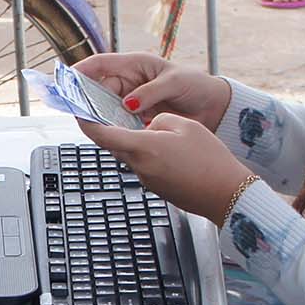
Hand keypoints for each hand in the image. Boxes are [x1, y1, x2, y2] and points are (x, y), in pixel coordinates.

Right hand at [74, 52, 229, 126]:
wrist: (214, 108)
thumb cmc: (196, 86)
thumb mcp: (175, 83)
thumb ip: (151, 92)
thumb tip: (128, 103)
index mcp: (135, 65)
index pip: (101, 64)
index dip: (81, 70)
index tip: (66, 80)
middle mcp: (130, 82)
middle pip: (98, 90)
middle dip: (88, 100)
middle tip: (81, 113)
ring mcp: (132, 101)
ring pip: (106, 109)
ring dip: (101, 117)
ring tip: (96, 125)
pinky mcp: (138, 119)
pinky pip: (119, 124)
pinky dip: (115, 129)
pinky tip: (114, 135)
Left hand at [77, 113, 250, 221]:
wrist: (226, 193)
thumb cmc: (209, 160)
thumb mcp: (184, 125)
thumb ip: (158, 121)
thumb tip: (148, 126)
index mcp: (142, 147)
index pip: (101, 134)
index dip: (85, 120)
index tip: (78, 111)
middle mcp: (139, 166)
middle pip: (114, 144)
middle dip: (112, 128)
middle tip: (113, 112)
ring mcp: (147, 180)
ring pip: (132, 154)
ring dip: (136, 141)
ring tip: (157, 130)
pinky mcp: (156, 187)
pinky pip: (146, 165)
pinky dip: (150, 153)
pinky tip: (171, 149)